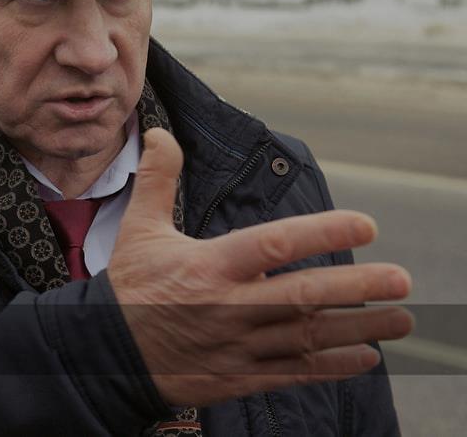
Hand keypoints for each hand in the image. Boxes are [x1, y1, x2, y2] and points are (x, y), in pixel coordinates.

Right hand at [108, 128, 412, 406]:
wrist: (108, 354)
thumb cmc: (130, 287)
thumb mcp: (138, 229)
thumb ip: (157, 180)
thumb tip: (161, 133)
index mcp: (208, 266)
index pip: (273, 245)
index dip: (322, 233)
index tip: (365, 224)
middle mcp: (228, 307)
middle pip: (302, 297)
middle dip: (357, 288)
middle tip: (401, 278)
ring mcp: (237, 345)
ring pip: (308, 338)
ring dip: (359, 328)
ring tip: (401, 319)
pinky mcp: (239, 376)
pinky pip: (294, 372)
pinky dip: (333, 367)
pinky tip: (366, 357)